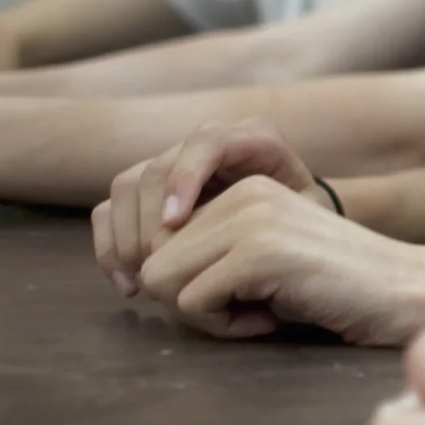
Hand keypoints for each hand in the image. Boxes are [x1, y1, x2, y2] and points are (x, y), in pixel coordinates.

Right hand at [95, 117, 331, 289]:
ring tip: (143, 284)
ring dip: (126, 238)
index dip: (185, 176)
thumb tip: (242, 245)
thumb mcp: (312, 216)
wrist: (300, 229)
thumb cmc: (310, 225)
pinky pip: (113, 209)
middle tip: (157, 270)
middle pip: (157, 169)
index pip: (208, 142)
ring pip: (128, 187)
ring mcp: (174, 165)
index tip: (176, 221)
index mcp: (253, 140)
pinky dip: (111, 246)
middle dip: (149, 222)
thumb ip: (288, 217)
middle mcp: (208, 145)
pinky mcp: (150, 192)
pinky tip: (128, 284)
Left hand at [130, 176, 424, 344]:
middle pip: (150, 261)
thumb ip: (211, 252)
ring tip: (263, 311)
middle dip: (189, 300)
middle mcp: (242, 193)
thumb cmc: (339, 290)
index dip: (183, 282)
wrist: (409, 294)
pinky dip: (227, 326)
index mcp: (241, 188)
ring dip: (206, 314)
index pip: (155, 238)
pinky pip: (192, 303)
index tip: (235, 297)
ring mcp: (250, 219)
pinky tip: (274, 318)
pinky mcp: (259, 252)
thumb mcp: (264, 259)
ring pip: (161, 280)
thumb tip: (137, 273)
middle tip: (250, 309)